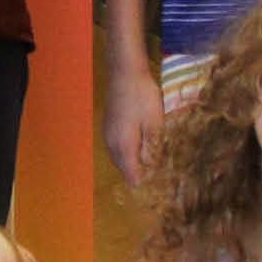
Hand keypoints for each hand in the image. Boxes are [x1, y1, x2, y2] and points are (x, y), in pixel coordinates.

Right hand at [104, 58, 164, 184]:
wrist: (125, 72)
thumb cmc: (142, 96)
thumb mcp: (154, 122)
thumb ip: (152, 147)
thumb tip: (150, 165)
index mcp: (124, 145)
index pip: (131, 173)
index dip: (142, 183)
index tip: (155, 189)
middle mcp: (111, 143)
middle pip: (122, 167)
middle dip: (135, 175)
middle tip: (152, 179)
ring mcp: (107, 133)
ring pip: (117, 157)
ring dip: (129, 163)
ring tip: (145, 166)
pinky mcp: (107, 125)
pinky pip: (115, 147)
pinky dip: (124, 153)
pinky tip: (135, 148)